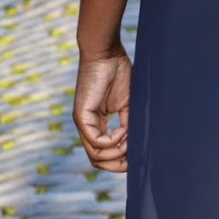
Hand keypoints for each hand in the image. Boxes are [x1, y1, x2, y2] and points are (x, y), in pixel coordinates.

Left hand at [73, 47, 131, 172]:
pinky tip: (123, 130)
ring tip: (130, 140)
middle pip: (97, 161)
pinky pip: (96, 142)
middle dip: (117, 165)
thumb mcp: (128, 105)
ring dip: (117, 153)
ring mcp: (83, 123)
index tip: (137, 157)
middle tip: (134, 159)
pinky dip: (113, 141)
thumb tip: (135, 146)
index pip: (104, 154)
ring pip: (96, 156)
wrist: (106, 52)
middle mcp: (87, 127)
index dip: (120, 161)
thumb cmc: (119, 73)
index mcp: (98, 124)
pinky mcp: (81, 116)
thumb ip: (128, 125)